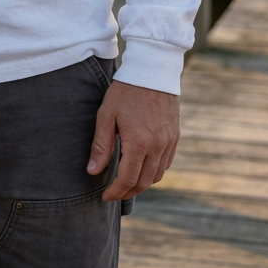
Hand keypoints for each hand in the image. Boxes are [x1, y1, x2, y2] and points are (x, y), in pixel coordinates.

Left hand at [87, 79, 179, 200]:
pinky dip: (154, 172)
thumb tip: (92, 171)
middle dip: (127, 192)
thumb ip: (101, 146)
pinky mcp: (175, 137)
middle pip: (143, 183)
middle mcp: (157, 146)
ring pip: (157, 176)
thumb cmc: (125, 91)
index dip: (115, 192)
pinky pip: (166, 164)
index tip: (105, 196)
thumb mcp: (107, 115)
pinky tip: (142, 168)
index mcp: (139, 142)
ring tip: (126, 183)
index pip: (127, 179)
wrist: (153, 71)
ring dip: (141, 184)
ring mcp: (169, 142)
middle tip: (114, 193)